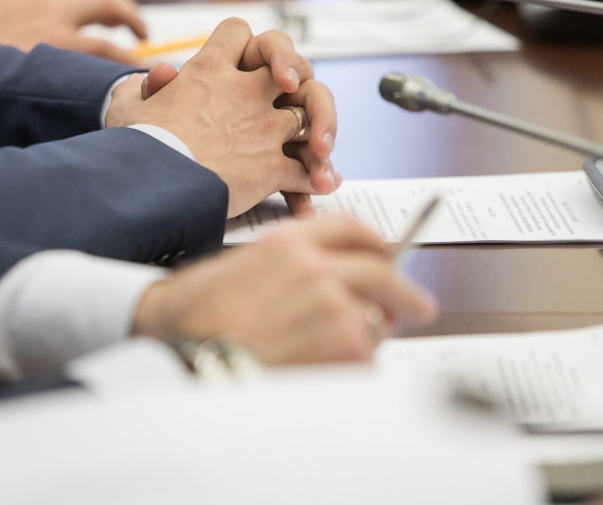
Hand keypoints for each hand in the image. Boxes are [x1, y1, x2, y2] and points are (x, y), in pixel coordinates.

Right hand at [105, 19, 336, 216]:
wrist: (151, 191)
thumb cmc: (135, 150)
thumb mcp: (126, 109)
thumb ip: (141, 88)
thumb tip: (158, 77)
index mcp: (208, 70)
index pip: (238, 31)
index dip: (242, 42)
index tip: (241, 59)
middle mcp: (244, 91)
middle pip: (290, 69)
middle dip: (295, 81)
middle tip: (291, 97)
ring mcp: (263, 128)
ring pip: (306, 117)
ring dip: (311, 134)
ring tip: (314, 152)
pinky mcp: (272, 166)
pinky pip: (305, 168)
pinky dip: (314, 179)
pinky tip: (314, 187)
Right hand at [132, 215, 437, 363]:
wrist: (184, 357)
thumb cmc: (196, 319)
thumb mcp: (239, 268)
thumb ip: (290, 266)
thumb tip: (329, 281)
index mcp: (289, 242)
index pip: (350, 227)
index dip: (376, 241)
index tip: (389, 254)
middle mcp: (318, 267)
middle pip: (382, 270)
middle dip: (405, 292)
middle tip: (418, 306)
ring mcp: (336, 305)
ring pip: (375, 319)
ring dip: (367, 339)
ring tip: (330, 357)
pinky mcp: (345, 344)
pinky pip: (368, 358)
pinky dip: (355, 370)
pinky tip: (319, 374)